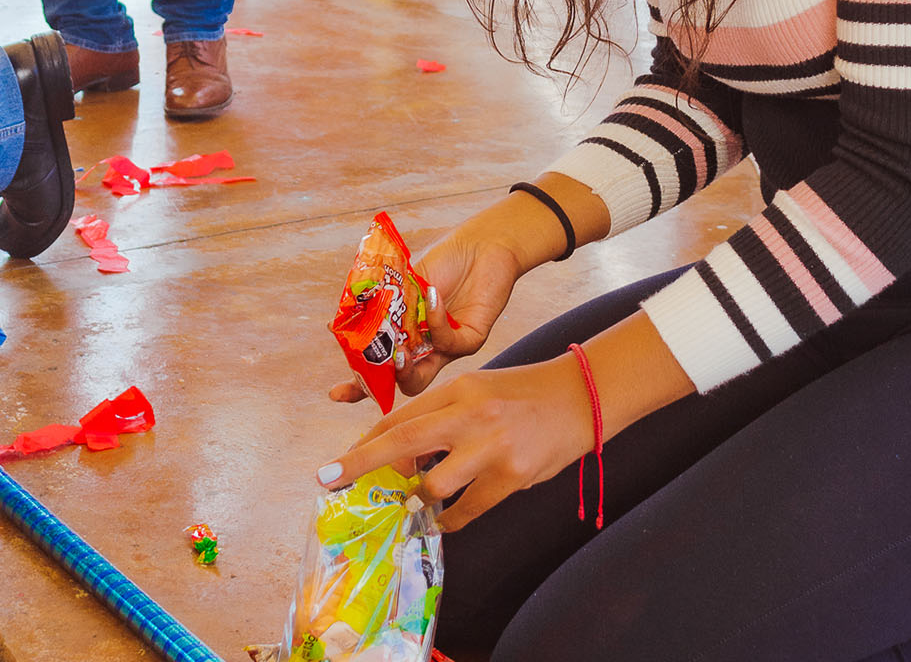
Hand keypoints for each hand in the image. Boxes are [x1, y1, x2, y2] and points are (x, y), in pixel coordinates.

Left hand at [321, 354, 593, 530]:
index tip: (339, 462)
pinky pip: (468, 509)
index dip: (366, 442)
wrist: (582, 397)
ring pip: (434, 485)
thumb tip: (404, 454)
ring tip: (421, 503)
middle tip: (328, 479)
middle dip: (359, 462)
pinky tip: (449, 520)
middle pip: (401, 442)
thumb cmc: (524, 394)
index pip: (400, 417)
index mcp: (458, 390)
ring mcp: (491, 447)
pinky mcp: (513, 476)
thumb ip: (443, 416)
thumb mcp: (479, 390)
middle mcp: (470, 415)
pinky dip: (453, 519)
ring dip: (420, 500)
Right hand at [328, 224, 523, 402]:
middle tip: (373, 368)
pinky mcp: (470, 341)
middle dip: (377, 384)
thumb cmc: (446, 260)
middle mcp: (424, 348)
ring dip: (404, 369)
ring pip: (419, 378)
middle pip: (396, 382)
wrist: (484, 244)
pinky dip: (434, 320)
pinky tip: (432, 295)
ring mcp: (446, 348)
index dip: (358, 385)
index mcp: (405, 335)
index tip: (334, 394)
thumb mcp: (407, 281)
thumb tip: (349, 319)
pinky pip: (447, 344)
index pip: (377, 368)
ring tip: (399, 353)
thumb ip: (384, 301)